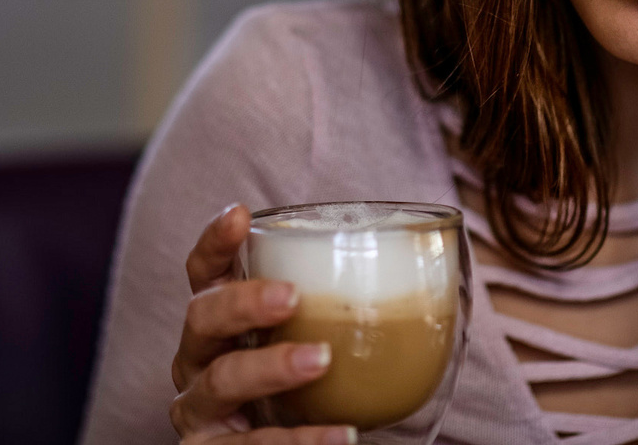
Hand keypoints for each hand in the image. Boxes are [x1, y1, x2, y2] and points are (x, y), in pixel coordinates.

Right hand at [169, 203, 356, 444]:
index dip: (216, 241)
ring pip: (221, 380)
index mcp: (219, 321)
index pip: (204, 272)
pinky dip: (297, 440)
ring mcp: (198, 410)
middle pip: (202, 317)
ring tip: (321, 360)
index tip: (243, 215)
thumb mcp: (313, 341)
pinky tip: (342, 436)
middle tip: (291, 297)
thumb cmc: (299, 389)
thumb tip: (439, 261)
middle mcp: (197, 359)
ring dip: (271, 366)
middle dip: (244, 302)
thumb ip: (346, 305)